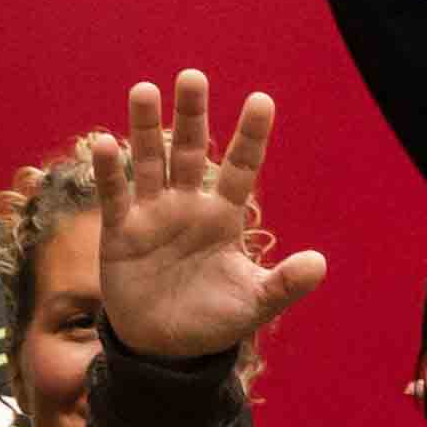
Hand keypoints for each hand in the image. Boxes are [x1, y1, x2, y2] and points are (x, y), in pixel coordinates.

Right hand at [83, 74, 328, 365]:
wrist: (164, 350)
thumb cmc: (213, 321)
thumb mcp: (253, 305)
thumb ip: (284, 283)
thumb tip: (320, 262)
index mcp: (223, 217)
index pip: (241, 167)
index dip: (251, 136)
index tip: (262, 100)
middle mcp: (188, 206)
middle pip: (191, 151)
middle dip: (192, 115)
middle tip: (193, 76)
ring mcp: (153, 215)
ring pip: (150, 162)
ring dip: (147, 129)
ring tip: (145, 90)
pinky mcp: (120, 232)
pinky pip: (115, 196)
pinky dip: (110, 172)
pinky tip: (107, 144)